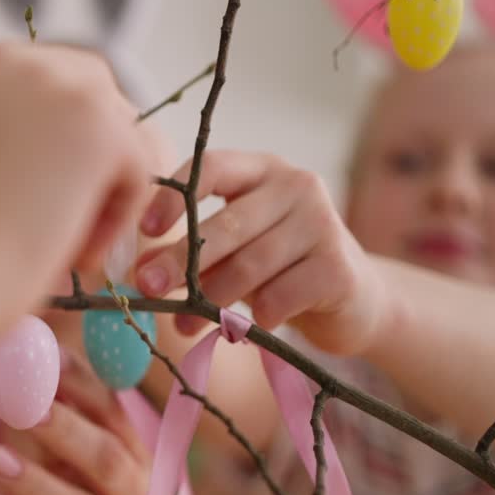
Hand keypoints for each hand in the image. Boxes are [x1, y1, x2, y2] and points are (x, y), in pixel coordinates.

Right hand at [0, 41, 151, 332]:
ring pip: (120, 133)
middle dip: (92, 161)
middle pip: (93, 98)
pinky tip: (76, 255)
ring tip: (65, 248)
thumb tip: (55, 168)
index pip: (47, 89)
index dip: (57, 149)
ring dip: (103, 190)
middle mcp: (10, 60)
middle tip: (65, 227)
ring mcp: (57, 85)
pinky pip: (139, 169)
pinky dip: (118, 217)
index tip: (38, 205)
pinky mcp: (98, 127)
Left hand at [0, 355, 148, 494]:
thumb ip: (61, 422)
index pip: (115, 413)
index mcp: (138, 458)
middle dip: (65, 428)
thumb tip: (19, 361)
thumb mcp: (81, 466)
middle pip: (106, 459)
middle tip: (21, 405)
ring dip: (36, 482)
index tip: (45, 358)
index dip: (83, 384)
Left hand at [134, 150, 388, 354]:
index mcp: (262, 171)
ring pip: (250, 264)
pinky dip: (255, 317)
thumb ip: (190, 256)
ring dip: (211, 299)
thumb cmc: (280, 270)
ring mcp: (323, 224)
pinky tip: (250, 327)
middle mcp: (297, 186)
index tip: (145, 229)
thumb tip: (140, 271)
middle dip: (181, 261)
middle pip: (227, 223)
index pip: (212, 167)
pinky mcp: (338, 267)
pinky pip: (279, 297)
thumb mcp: (231, 256)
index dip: (174, 197)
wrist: (354, 301)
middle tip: (148, 288)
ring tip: (185, 324)